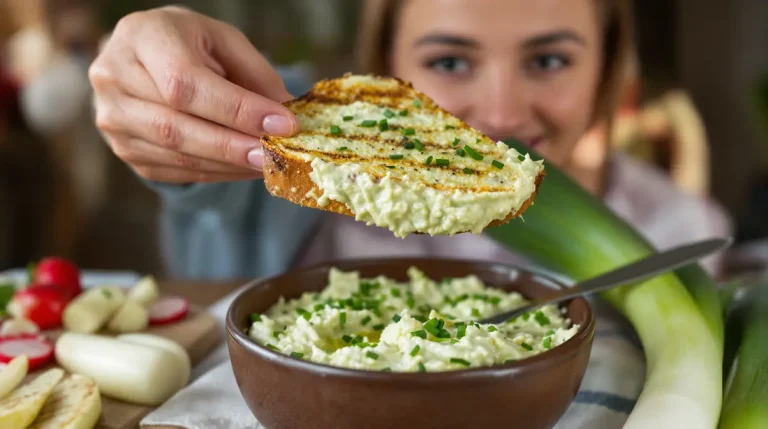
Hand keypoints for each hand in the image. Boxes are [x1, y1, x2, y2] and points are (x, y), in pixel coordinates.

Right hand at [89, 6, 297, 182]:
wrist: (143, 56)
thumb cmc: (189, 43)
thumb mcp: (225, 41)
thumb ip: (256, 75)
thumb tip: (289, 117)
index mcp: (141, 38)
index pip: (186, 84)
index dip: (236, 109)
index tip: (282, 124)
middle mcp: (114, 79)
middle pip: (176, 127)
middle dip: (233, 145)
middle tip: (275, 154)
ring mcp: (112, 119)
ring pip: (176, 155)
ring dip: (229, 165)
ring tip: (268, 163)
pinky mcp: (125, 150)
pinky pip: (175, 171)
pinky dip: (217, 173)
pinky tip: (244, 168)